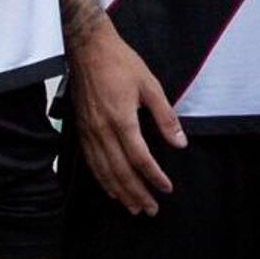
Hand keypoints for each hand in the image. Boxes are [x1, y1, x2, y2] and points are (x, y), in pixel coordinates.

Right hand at [67, 20, 183, 214]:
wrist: (87, 49)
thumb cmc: (121, 63)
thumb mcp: (150, 85)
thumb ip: (165, 117)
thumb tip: (179, 143)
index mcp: (122, 120)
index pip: (140, 158)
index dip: (154, 177)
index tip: (166, 188)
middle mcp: (102, 131)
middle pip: (120, 171)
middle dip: (136, 193)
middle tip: (150, 209)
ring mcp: (89, 132)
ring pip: (103, 171)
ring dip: (119, 192)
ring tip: (133, 207)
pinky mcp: (80, 130)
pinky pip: (91, 162)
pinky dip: (101, 180)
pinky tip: (110, 189)